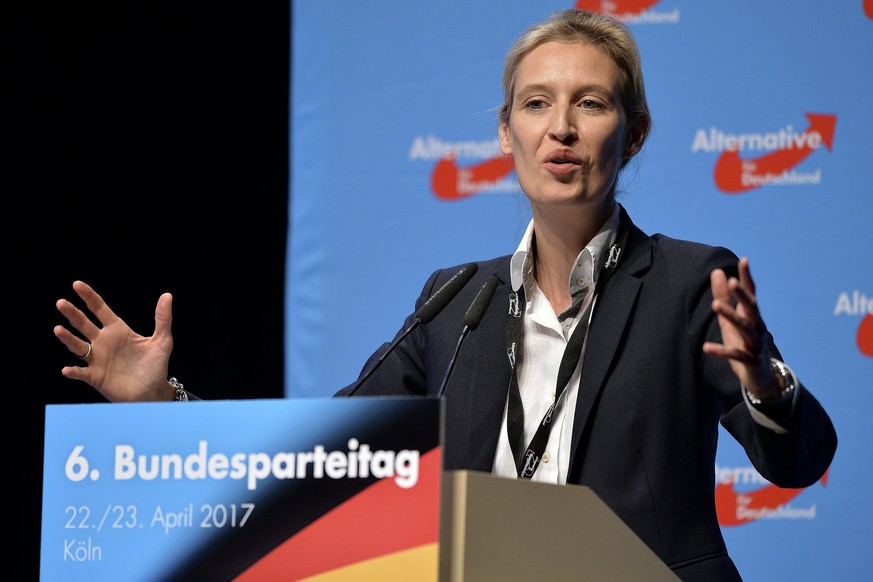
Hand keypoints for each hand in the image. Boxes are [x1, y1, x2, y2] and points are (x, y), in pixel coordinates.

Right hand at [54, 281, 174, 401]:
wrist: (153, 391)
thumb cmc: (156, 365)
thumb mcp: (162, 341)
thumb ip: (162, 319)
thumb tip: (167, 295)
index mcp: (117, 330)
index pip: (99, 309)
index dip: (89, 297)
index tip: (76, 285)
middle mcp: (103, 342)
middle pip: (83, 324)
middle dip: (72, 314)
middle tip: (61, 303)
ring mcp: (97, 359)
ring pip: (78, 346)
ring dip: (68, 339)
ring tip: (58, 329)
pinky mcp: (95, 377)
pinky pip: (81, 373)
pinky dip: (74, 371)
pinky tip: (67, 369)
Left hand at [702, 258, 780, 399]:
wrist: (760, 376)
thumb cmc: (743, 342)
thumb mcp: (730, 319)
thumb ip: (723, 296)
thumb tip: (717, 271)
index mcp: (752, 316)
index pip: (751, 294)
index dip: (747, 278)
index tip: (745, 260)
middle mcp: (757, 327)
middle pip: (751, 308)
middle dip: (742, 294)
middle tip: (731, 281)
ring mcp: (756, 344)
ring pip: (744, 328)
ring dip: (730, 316)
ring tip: (715, 304)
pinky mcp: (751, 361)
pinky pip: (735, 355)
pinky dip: (721, 351)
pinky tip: (706, 347)